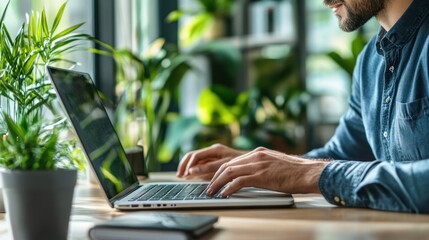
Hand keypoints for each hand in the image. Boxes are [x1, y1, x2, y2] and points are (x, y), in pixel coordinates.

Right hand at [177, 144, 245, 179]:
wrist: (255, 162)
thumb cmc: (243, 163)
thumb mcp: (224, 166)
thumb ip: (208, 168)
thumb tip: (191, 171)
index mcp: (215, 150)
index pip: (195, 155)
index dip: (187, 165)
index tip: (184, 175)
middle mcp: (213, 151)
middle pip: (193, 156)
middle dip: (185, 165)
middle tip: (180, 176)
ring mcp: (214, 156)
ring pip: (196, 160)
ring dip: (189, 168)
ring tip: (183, 177)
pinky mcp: (216, 161)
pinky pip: (202, 164)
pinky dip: (195, 170)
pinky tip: (192, 177)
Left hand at [206, 147, 328, 195]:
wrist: (309, 172)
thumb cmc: (295, 172)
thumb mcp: (275, 164)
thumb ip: (262, 166)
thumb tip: (251, 175)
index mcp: (258, 153)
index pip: (233, 160)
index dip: (221, 171)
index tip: (214, 179)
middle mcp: (256, 156)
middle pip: (228, 165)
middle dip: (215, 177)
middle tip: (209, 187)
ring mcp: (258, 164)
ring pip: (230, 172)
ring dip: (218, 183)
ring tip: (212, 192)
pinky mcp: (262, 175)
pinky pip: (239, 181)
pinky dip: (229, 188)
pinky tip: (225, 194)